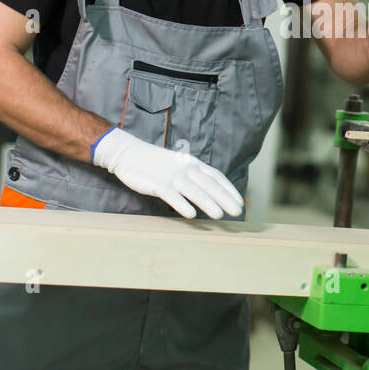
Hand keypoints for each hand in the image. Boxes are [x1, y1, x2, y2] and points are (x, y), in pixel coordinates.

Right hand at [90, 126, 242, 218]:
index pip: (216, 176)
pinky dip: (182, 205)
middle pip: (209, 184)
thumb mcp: (179, 165)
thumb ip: (194, 176)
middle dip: (225, 198)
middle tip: (237, 211)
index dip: (229, 189)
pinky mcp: (157, 184)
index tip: (239, 202)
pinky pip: (172, 195)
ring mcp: (171, 176)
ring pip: (194, 191)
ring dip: (208, 203)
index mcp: (192, 163)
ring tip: (220, 215)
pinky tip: (191, 215)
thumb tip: (210, 192)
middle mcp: (185, 169)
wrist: (129, 153)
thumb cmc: (156, 163)